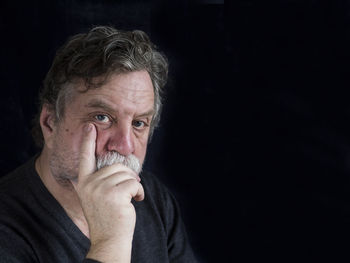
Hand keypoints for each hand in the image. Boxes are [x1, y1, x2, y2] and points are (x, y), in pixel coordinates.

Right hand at [72, 123, 143, 261]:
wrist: (109, 240)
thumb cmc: (107, 218)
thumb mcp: (98, 197)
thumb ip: (102, 180)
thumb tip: (121, 167)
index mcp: (84, 183)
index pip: (85, 158)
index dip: (87, 141)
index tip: (90, 126)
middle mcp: (89, 184)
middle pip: (117, 166)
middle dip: (128, 177)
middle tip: (128, 192)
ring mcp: (101, 189)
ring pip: (127, 174)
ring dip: (134, 185)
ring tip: (130, 199)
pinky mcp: (114, 194)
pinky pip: (135, 183)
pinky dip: (140, 191)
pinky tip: (136, 201)